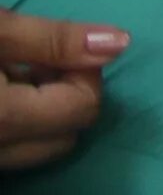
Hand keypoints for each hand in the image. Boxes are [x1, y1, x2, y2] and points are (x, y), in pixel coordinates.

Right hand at [0, 8, 123, 169]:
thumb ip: (54, 40)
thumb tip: (119, 43)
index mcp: (2, 121)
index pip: (81, 109)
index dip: (82, 71)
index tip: (58, 49)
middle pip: (63, 137)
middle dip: (65, 96)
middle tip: (37, 63)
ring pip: (35, 151)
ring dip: (40, 115)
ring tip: (12, 76)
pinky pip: (9, 154)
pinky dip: (15, 127)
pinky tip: (1, 93)